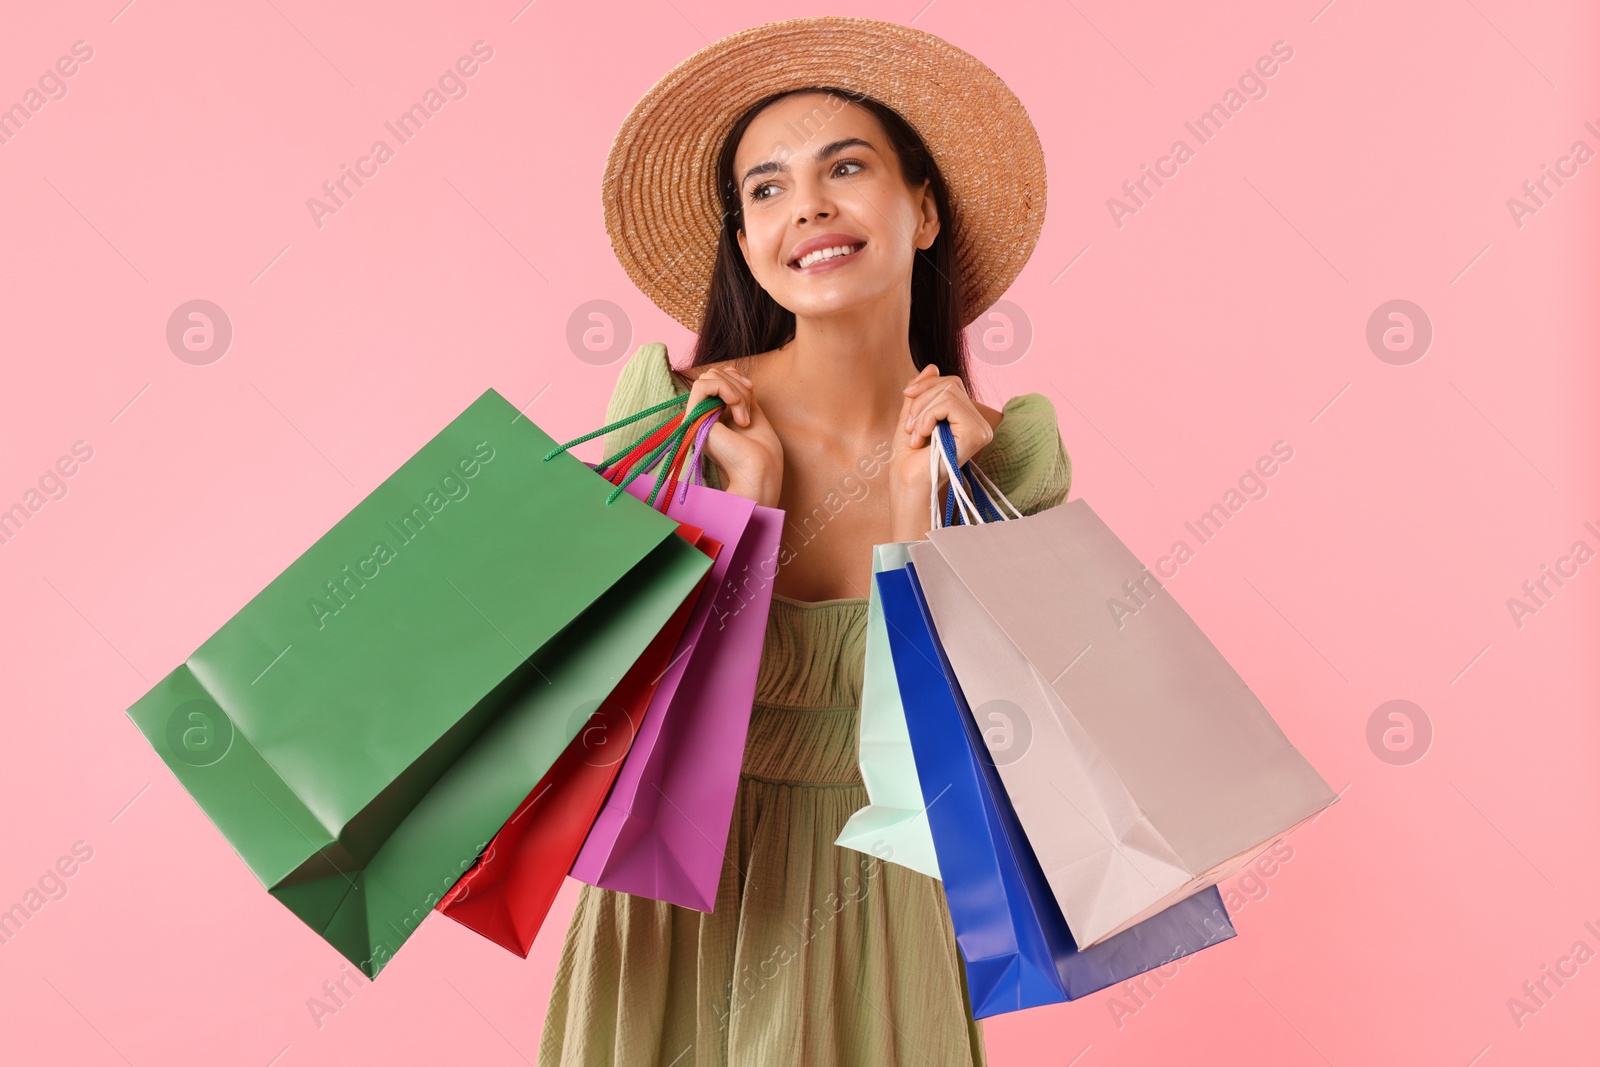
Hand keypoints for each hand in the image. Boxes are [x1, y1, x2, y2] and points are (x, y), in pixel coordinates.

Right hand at [683, 364, 783, 508]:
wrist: (760, 471)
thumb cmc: (761, 451)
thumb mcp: (750, 412)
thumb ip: (739, 393)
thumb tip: (732, 373)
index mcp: (714, 416)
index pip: (715, 378)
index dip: (734, 376)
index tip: (751, 390)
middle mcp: (702, 417)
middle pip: (711, 375)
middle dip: (736, 384)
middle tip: (748, 410)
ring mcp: (697, 419)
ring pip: (707, 378)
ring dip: (733, 389)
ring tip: (743, 414)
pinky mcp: (695, 420)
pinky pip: (702, 385)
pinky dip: (724, 388)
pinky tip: (736, 405)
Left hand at [886, 365, 994, 537]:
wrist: (909, 487)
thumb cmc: (909, 461)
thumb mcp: (912, 416)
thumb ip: (922, 393)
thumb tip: (932, 365)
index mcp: (966, 419)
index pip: (952, 382)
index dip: (926, 383)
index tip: (906, 395)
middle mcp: (979, 423)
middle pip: (950, 384)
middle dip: (921, 400)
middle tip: (910, 428)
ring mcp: (980, 429)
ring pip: (948, 392)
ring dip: (921, 411)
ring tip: (915, 435)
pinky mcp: (975, 434)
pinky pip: (949, 404)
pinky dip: (928, 416)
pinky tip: (922, 437)